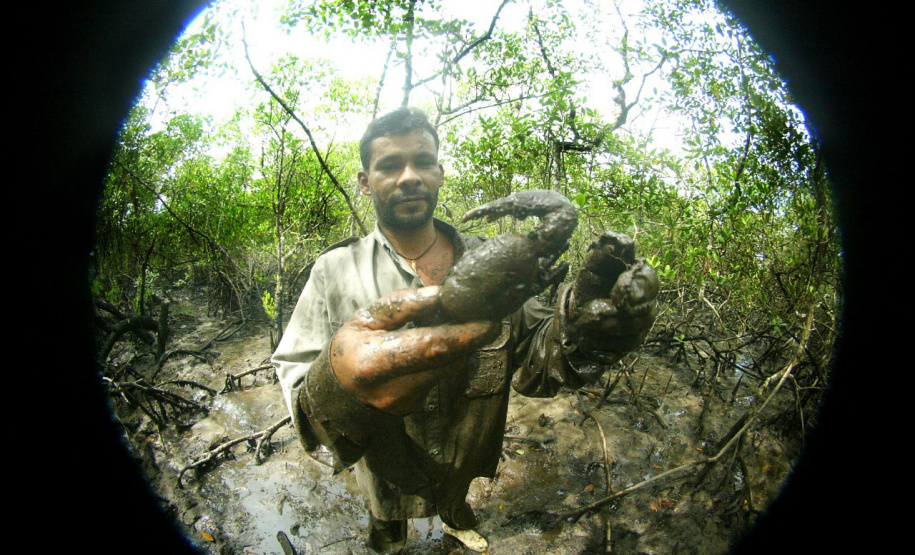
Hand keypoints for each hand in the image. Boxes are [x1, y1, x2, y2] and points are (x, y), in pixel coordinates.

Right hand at [330, 286, 498, 414]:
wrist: (340, 389)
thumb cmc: (353, 344)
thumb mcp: (368, 316)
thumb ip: (404, 305)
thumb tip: (442, 294)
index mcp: (375, 361)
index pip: (429, 347)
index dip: (462, 335)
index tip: (489, 322)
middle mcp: (395, 388)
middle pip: (447, 360)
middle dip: (470, 337)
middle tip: (486, 314)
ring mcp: (408, 402)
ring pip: (448, 368)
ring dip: (458, 345)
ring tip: (456, 322)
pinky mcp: (418, 406)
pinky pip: (442, 375)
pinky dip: (446, 357)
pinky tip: (439, 342)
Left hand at [568, 232, 658, 356]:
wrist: (573, 314)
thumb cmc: (588, 284)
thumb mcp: (591, 266)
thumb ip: (604, 251)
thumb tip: (617, 239)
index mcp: (639, 279)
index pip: (649, 283)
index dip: (637, 290)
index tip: (619, 296)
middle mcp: (645, 305)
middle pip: (645, 315)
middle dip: (616, 316)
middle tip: (590, 314)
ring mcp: (639, 328)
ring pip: (634, 336)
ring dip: (604, 330)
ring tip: (583, 324)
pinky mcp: (627, 347)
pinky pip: (621, 352)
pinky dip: (600, 346)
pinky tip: (586, 340)